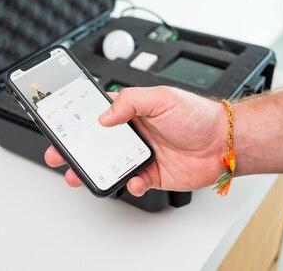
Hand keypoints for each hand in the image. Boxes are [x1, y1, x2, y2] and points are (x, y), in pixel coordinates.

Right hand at [44, 86, 226, 196]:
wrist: (224, 143)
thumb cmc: (197, 115)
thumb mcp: (161, 97)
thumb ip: (130, 102)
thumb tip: (104, 116)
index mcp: (132, 112)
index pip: (97, 115)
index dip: (77, 122)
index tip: (60, 127)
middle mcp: (134, 133)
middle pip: (96, 143)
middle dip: (75, 150)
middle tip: (58, 155)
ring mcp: (142, 155)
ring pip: (109, 166)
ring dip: (94, 171)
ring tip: (80, 175)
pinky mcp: (153, 175)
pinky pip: (133, 183)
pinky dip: (129, 185)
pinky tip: (132, 180)